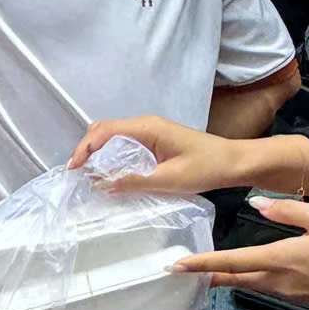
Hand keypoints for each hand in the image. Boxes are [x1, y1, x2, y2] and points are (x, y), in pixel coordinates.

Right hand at [67, 116, 254, 193]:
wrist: (235, 162)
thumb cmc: (206, 168)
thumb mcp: (168, 180)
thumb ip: (134, 182)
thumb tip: (102, 185)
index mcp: (147, 128)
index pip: (105, 131)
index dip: (84, 148)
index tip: (73, 169)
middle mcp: (146, 125)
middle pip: (105, 130)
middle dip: (87, 149)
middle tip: (77, 174)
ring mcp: (152, 131)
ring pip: (115, 137)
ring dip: (99, 153)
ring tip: (89, 176)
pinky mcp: (157, 141)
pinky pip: (127, 144)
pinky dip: (113, 155)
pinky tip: (111, 173)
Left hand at [180, 196, 308, 309]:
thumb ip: (288, 211)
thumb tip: (257, 205)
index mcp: (281, 259)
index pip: (233, 262)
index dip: (204, 263)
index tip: (178, 266)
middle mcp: (279, 280)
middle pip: (235, 279)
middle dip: (208, 276)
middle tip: (181, 273)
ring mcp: (289, 291)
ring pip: (249, 285)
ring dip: (227, 279)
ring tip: (206, 272)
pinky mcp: (300, 295)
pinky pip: (265, 287)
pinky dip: (248, 280)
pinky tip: (245, 273)